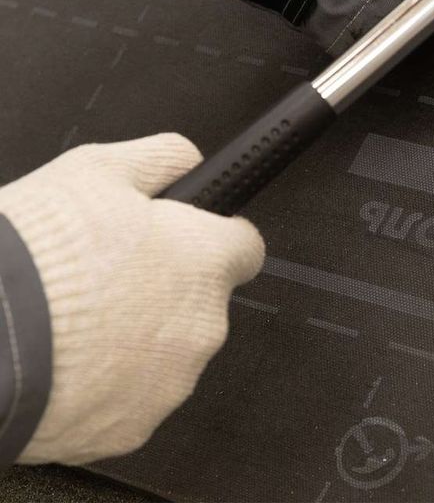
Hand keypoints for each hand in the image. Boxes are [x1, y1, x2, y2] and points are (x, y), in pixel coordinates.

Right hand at [0, 134, 263, 464]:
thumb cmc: (35, 257)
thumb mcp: (97, 169)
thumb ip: (162, 158)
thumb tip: (188, 159)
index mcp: (205, 261)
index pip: (245, 247)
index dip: (214, 237)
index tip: (190, 239)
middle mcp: (202, 326)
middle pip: (202, 301)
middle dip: (167, 288)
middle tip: (110, 276)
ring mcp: (170, 383)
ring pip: (169, 351)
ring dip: (139, 337)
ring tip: (79, 320)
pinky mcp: (133, 428)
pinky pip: (133, 397)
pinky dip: (110, 383)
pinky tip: (69, 361)